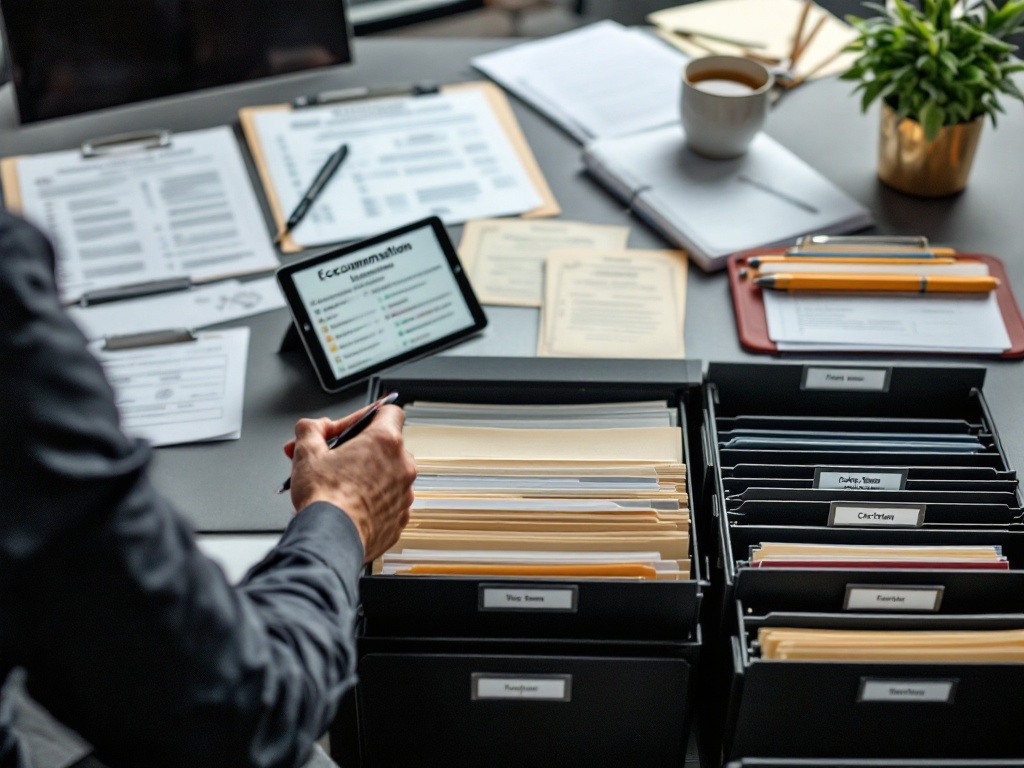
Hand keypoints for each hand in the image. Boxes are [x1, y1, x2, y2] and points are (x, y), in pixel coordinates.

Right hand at [284, 405, 415, 561]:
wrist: (330, 539)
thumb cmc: (324, 498)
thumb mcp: (307, 452)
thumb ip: (311, 429)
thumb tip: (313, 427)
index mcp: (385, 442)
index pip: (390, 412)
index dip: (370, 415)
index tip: (355, 425)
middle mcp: (402, 466)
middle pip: (387, 447)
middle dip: (362, 450)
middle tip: (336, 459)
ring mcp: (404, 494)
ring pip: (389, 476)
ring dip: (369, 476)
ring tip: (341, 485)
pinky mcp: (400, 518)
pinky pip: (389, 502)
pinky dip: (374, 501)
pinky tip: (352, 506)